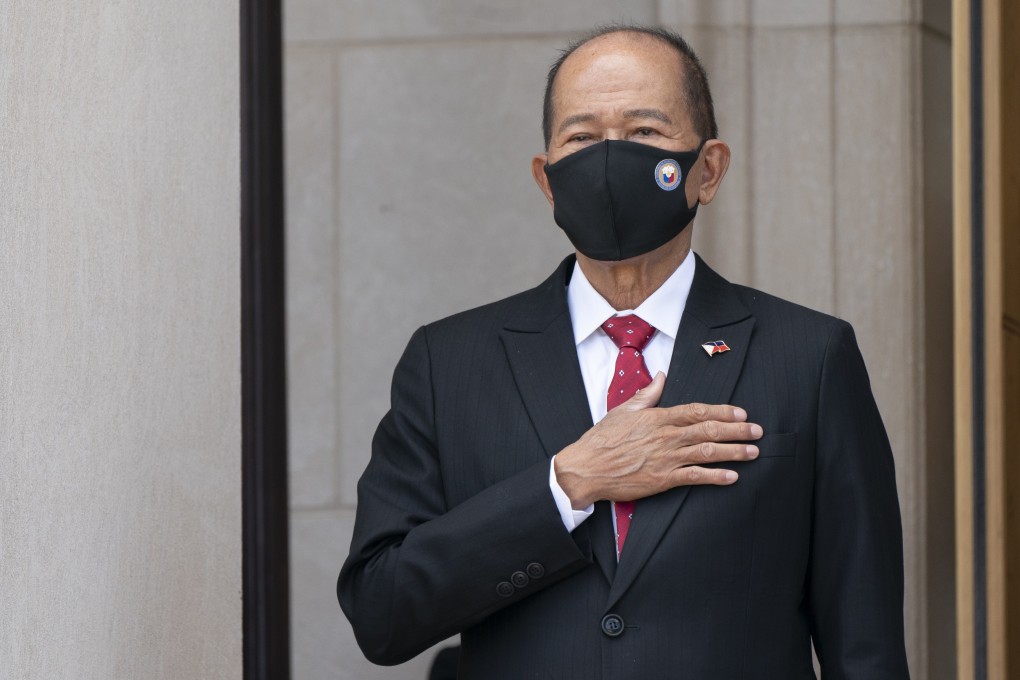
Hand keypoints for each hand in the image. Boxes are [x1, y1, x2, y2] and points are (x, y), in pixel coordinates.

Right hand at [554, 372, 762, 508]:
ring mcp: (665, 458)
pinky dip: (715, 477)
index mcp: (657, 417)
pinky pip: (694, 477)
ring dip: (733, 452)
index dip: (722, 411)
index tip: (741, 412)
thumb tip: (662, 376)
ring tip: (753, 451)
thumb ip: (648, 394)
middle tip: (757, 431)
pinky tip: (732, 477)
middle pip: (708, 430)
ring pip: (706, 452)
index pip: (696, 410)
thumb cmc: (602, 439)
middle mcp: (665, 436)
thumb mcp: (624, 410)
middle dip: (736, 430)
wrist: (586, 468)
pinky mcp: (662, 479)